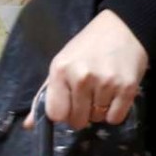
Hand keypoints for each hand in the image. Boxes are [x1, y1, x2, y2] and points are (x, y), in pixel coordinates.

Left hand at [25, 10, 147, 129]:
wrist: (123, 29)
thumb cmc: (88, 47)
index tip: (69, 107)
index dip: (63, 114)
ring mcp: (106, 83)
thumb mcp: (62, 64)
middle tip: (88, 99)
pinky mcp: (127, 88)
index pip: (56, 113)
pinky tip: (115, 96)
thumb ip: (47, 95)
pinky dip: (115, 112)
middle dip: (82, 115)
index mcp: (61, 71)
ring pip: (98, 118)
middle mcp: (82, 78)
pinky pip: (116, 118)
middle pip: (78, 120)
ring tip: (103, 92)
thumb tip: (28, 125)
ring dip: (100, 111)